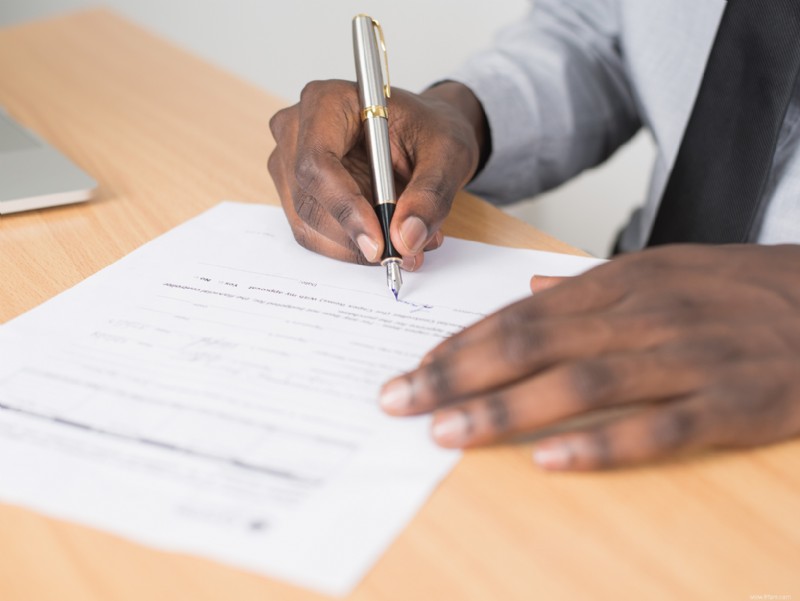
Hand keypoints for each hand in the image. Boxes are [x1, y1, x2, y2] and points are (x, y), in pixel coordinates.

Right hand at [268, 80, 487, 269]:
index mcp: (327, 102)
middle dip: (355, 236)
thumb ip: (430, 195)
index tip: (378, 243)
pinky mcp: (297, 193)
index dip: (345, 208)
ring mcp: (290, 163)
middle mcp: (296, 130)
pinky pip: (314, 234)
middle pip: (309, 200)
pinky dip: (351, 246)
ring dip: (356, 246)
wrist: (424, 135)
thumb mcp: (448, 154)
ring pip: (309, 224)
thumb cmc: (430, 130)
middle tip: (404, 252)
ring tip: (407, 242)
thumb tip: (406, 238)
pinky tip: (386, 237)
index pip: (317, 163)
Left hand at [379, 244, 799, 469]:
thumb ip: (591, 284)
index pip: (520, 314)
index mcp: (621, 283)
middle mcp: (642, 316)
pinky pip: (656, 428)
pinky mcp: (730, 404)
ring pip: (579, 384)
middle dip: (456, 374)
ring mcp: (686, 359)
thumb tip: (532, 287)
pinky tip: (549, 461)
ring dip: (506, 409)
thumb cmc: (739, 289)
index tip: (411, 369)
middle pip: (531, 344)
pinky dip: (600, 445)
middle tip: (400, 401)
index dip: (460, 343)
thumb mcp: (662, 269)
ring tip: (447, 433)